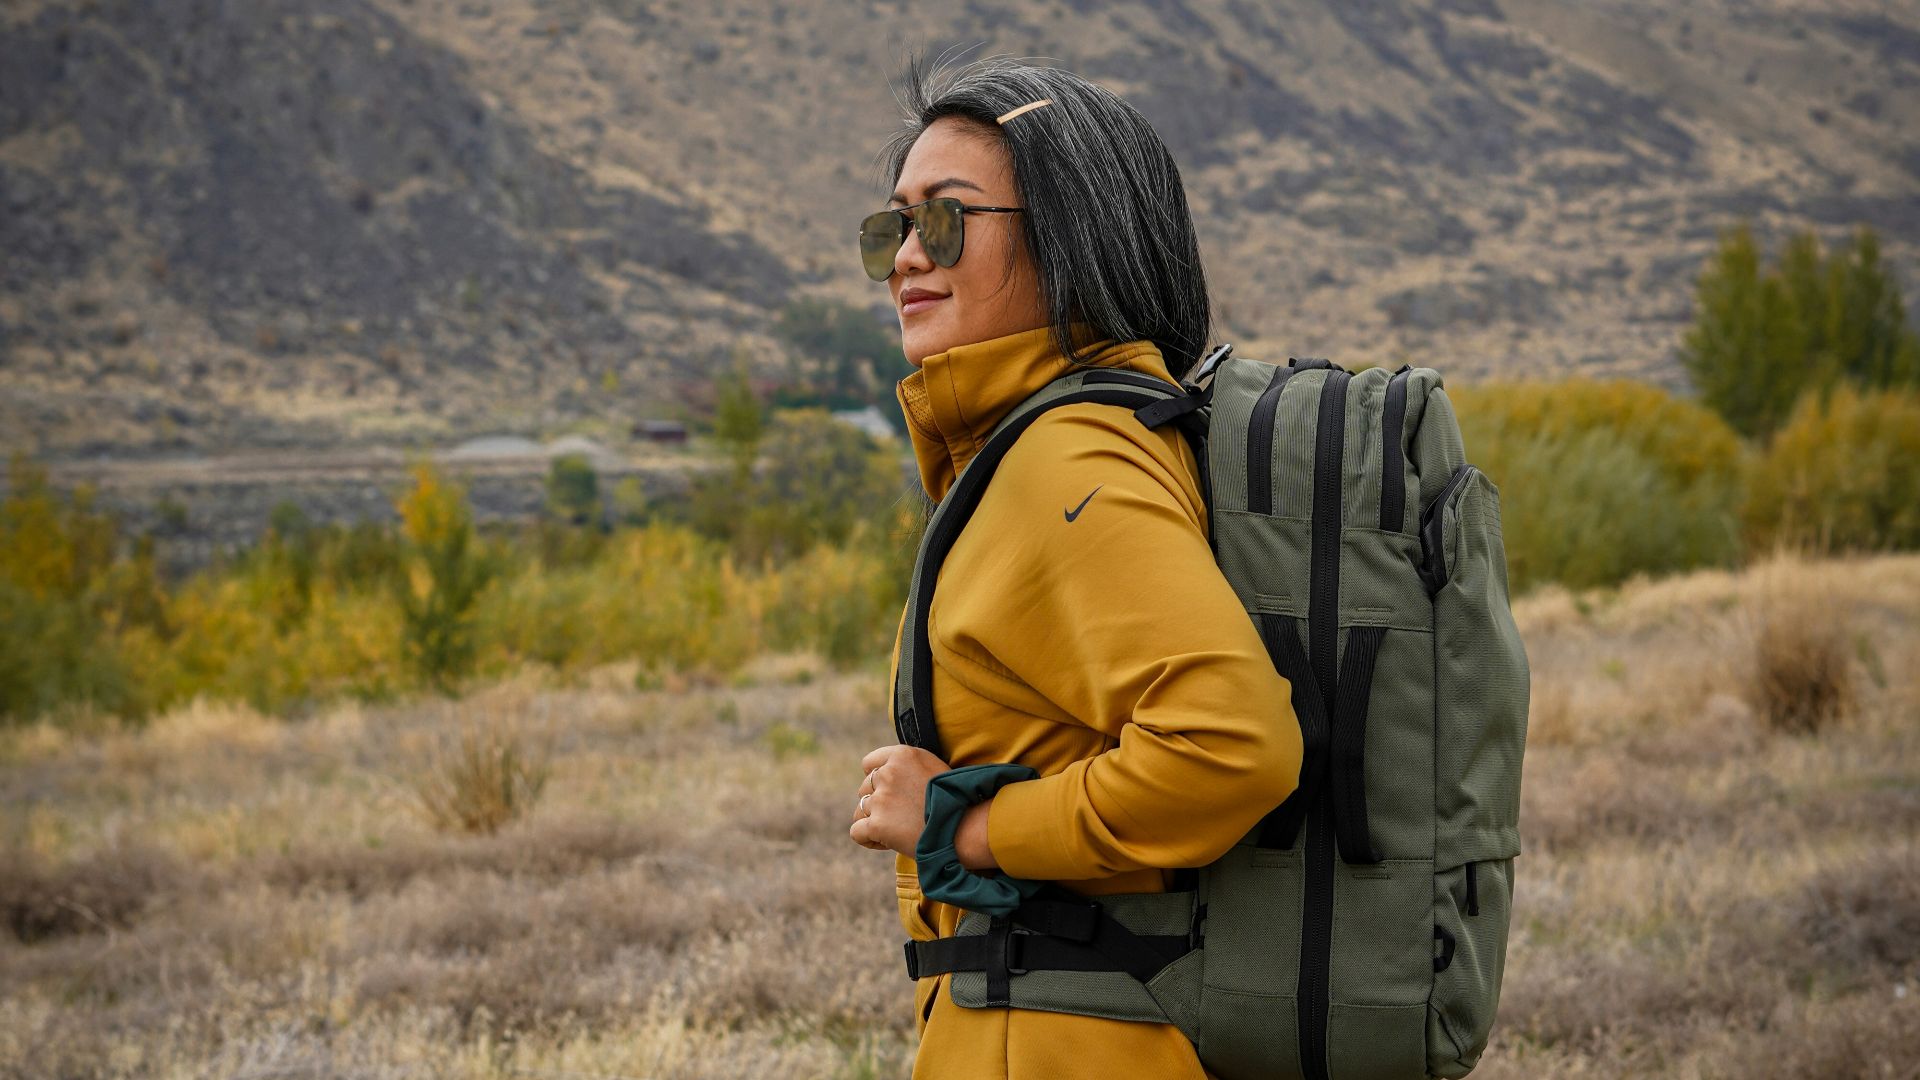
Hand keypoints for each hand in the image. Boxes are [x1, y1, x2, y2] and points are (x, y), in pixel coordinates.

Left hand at [850, 744, 998, 868]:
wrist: (967, 828)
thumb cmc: (957, 802)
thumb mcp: (935, 769)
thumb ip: (908, 769)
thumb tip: (886, 776)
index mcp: (903, 755)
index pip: (870, 764)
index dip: (878, 780)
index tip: (894, 794)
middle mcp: (888, 773)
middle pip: (865, 788)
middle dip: (878, 803)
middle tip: (903, 817)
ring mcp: (881, 799)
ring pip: (860, 810)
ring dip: (875, 821)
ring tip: (899, 831)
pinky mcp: (877, 824)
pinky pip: (857, 832)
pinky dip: (869, 840)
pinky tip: (889, 843)